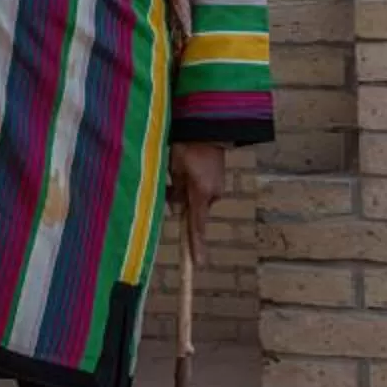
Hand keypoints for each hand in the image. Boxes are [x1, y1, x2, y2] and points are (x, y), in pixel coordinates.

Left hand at [169, 141, 224, 262]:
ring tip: (174, 168)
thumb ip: (176, 192)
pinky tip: (181, 165)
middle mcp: (213, 193)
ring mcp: (217, 185)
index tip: (198, 263)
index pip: (197, 225)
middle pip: (193, 210)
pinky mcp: (216, 177)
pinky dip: (188, 183)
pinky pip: (199, 188)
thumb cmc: (187, 144)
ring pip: (194, 198)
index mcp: (202, 192)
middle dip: (180, 203)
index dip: (196, 245)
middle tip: (170, 181)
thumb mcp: (175, 167)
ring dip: (183, 190)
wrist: (208, 124)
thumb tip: (176, 211)